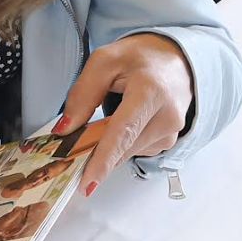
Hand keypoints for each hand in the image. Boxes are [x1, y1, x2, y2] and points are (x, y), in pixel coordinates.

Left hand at [51, 33, 194, 192]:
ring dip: (108, 144)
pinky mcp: (168, 141)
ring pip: (126, 151)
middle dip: (95, 151)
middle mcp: (167, 115)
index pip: (124, 131)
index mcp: (151, 91)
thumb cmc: (141, 58)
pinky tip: (123, 124)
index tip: (87, 182)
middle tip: (74, 145)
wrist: (176, 59)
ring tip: (107, 119)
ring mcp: (171, 132)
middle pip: (122, 146)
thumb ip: (82, 94)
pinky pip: (134, 149)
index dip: (103, 159)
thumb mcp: (104, 61)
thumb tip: (65, 129)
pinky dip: (121, 143)